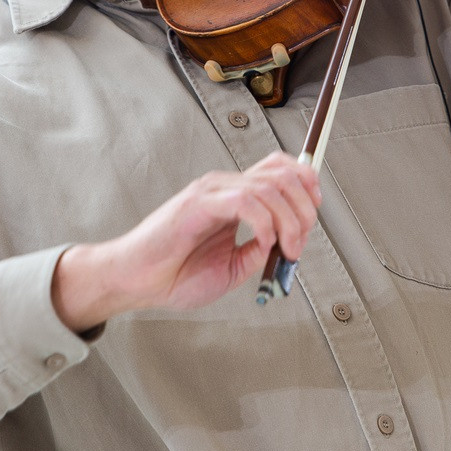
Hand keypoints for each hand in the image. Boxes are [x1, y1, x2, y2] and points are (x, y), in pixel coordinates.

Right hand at [51, 152, 322, 331]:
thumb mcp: (232, 267)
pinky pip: (245, 201)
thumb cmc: (173, 274)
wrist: (136, 282)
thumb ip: (258, 252)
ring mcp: (210, 192)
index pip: (279, 169)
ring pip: (269, 187)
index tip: (314, 214)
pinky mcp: (198, 204)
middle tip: (300, 244)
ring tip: (287, 250)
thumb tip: (283, 244)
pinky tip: (263, 243)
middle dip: (304, 209)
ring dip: (289, 221)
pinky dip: (265, 223)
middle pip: (282, 174)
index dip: (306, 184)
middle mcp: (223, 187)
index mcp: (232, 197)